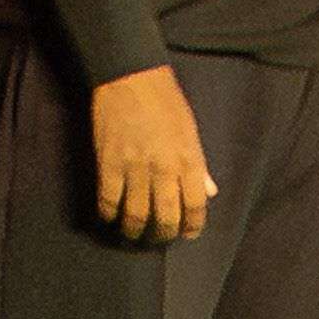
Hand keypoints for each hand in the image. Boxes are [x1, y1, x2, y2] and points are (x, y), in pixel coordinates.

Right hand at [89, 66, 215, 242]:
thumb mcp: (191, 131)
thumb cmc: (166, 102)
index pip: (196, 204)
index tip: (188, 234)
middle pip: (165, 217)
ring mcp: (134, 168)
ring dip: (134, 231)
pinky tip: (111, 217)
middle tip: (159, 239)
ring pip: (135, 215)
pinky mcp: (108, 164)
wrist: (131, 78)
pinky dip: (109, 214)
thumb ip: (199, 165)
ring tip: (134, 234)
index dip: (193, 225)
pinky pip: (108, 201)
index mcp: (189, 159)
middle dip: (163, 235)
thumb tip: (209, 192)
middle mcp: (164, 168)